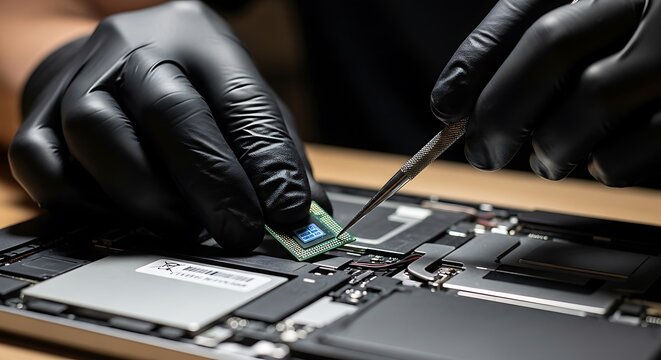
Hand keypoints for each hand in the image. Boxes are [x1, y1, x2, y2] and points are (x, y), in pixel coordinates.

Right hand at [9, 2, 328, 250]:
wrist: (111, 58)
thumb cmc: (189, 87)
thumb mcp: (242, 102)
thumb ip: (275, 154)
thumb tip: (305, 217)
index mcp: (200, 38)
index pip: (240, 98)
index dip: (267, 162)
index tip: (287, 213)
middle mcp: (135, 48)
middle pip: (170, 111)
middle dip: (212, 185)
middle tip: (240, 233)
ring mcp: (79, 78)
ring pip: (95, 133)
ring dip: (145, 194)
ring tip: (182, 225)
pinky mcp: (35, 114)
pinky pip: (41, 164)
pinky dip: (79, 200)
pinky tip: (117, 211)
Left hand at [431, 0, 660, 185]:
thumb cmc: (638, 45)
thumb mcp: (585, 26)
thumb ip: (516, 49)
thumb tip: (450, 104)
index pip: (531, 10)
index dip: (478, 59)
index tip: (446, 109)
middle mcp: (654, 8)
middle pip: (553, 47)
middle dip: (501, 110)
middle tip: (483, 151)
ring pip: (590, 102)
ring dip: (549, 146)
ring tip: (546, 155)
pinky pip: (634, 150)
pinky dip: (601, 166)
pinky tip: (597, 159)